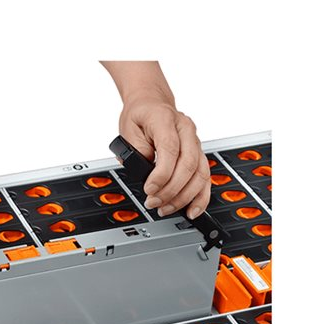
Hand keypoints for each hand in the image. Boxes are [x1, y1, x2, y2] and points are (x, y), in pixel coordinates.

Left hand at [118, 97, 210, 218]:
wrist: (152, 104)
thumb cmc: (140, 115)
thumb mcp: (128, 128)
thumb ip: (136, 150)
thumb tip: (145, 172)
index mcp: (166, 119)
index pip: (170, 150)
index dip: (161, 174)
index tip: (149, 190)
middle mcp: (186, 130)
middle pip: (188, 165)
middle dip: (171, 190)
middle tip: (154, 202)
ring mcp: (195, 142)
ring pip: (200, 174)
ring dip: (184, 197)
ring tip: (166, 208)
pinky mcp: (198, 154)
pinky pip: (205, 177)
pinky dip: (200, 196)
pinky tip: (192, 209)